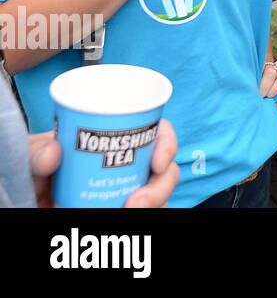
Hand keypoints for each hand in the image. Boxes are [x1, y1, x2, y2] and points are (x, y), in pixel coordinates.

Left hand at [29, 119, 179, 207]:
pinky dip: (148, 213)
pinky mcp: (123, 212)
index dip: (168, 144)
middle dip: (161, 187)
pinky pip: (151, 213)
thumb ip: (37, 151)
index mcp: (119, 142)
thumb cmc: (36, 170)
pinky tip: (130, 220)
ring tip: (132, 213)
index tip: (158, 162)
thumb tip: (54, 152)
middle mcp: (132, 167)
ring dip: (156, 204)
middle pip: (166, 171)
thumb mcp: (33, 153)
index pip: (158, 135)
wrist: (29, 199)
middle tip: (138, 203)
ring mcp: (130, 193)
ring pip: (162, 197)